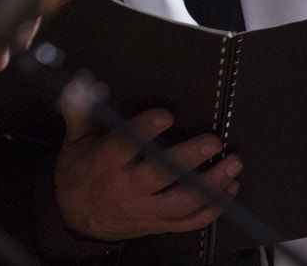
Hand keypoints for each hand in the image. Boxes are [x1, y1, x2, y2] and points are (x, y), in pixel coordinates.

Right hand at [54, 107, 240, 240]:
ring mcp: (145, 209)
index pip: (125, 146)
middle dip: (190, 158)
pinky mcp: (159, 223)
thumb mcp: (74, 139)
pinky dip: (212, 208)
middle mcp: (127, 188)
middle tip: (213, 141)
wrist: (78, 218)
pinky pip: (189, 222)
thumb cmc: (79, 173)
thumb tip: (81, 83)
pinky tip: (228, 190)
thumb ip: (80, 109)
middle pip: (161, 175)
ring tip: (232, 164)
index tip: (166, 114)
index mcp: (105, 163)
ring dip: (211, 184)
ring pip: (182, 201)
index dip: (145, 129)